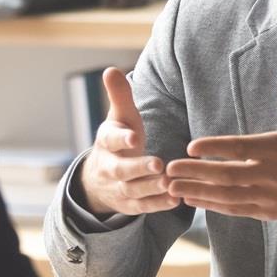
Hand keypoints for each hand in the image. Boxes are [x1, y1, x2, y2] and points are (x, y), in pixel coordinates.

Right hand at [76, 67, 178, 216]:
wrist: (100, 178)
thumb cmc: (119, 139)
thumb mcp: (118, 117)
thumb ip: (119, 96)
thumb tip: (110, 69)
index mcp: (107, 142)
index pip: (111, 139)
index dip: (122, 138)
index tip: (134, 137)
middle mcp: (110, 167)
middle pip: (121, 170)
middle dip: (138, 168)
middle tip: (158, 165)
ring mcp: (119, 188)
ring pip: (134, 190)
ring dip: (151, 188)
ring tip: (170, 182)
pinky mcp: (130, 205)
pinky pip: (144, 207)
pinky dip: (158, 204)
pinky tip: (176, 199)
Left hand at [167, 69, 276, 222]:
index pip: (240, 148)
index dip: (215, 148)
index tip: (191, 146)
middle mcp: (270, 174)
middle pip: (227, 175)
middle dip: (196, 172)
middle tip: (169, 168)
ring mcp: (268, 196)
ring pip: (227, 195)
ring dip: (198, 191)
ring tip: (172, 185)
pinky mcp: (267, 211)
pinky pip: (235, 209)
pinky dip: (212, 205)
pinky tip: (192, 199)